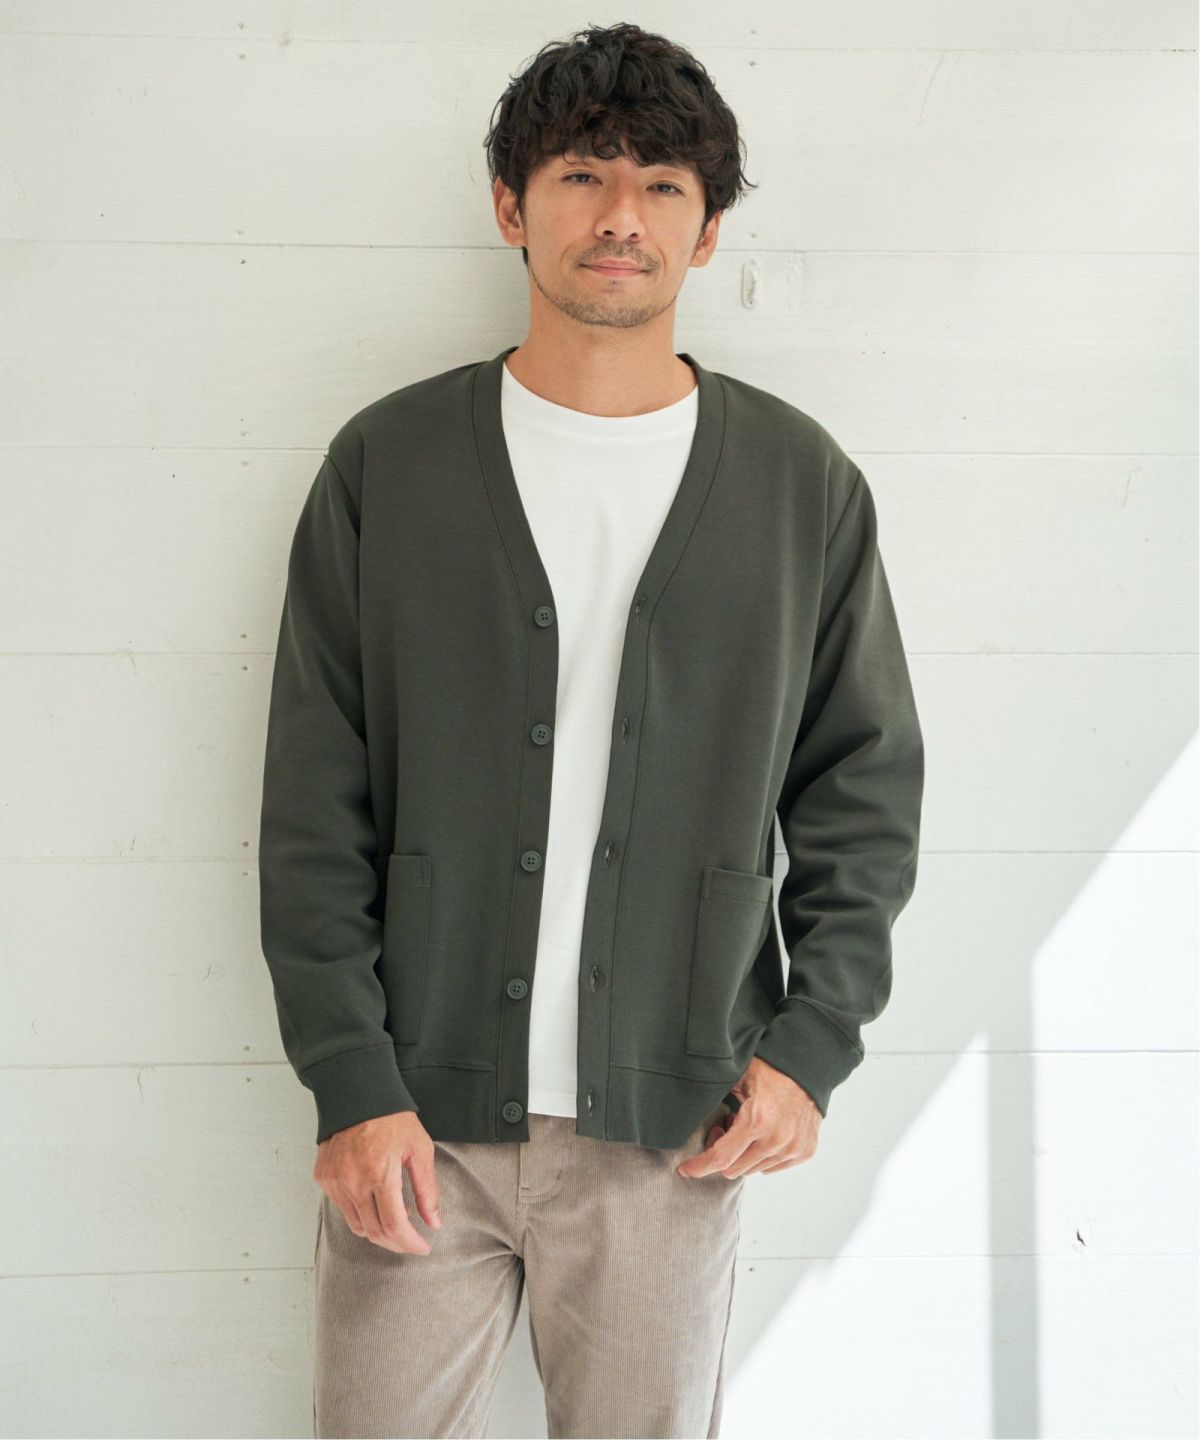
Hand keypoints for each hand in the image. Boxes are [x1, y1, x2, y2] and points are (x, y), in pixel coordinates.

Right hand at [313, 1110, 442, 1253]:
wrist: (358, 1094)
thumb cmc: (393, 1119)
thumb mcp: (419, 1149)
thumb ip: (427, 1189)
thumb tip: (434, 1223)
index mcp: (379, 1172)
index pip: (394, 1225)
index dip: (410, 1243)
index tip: (423, 1247)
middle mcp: (353, 1181)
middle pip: (374, 1232)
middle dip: (396, 1243)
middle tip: (412, 1241)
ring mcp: (335, 1181)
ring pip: (357, 1225)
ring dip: (378, 1231)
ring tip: (397, 1218)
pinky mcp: (324, 1178)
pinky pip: (344, 1209)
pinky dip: (362, 1214)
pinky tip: (377, 1202)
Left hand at [676, 1056, 820, 1179]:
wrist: (807, 1067)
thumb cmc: (769, 1068)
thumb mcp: (737, 1078)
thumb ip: (715, 1098)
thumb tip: (687, 1109)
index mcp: (757, 1120)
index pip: (721, 1157)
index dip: (699, 1166)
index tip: (684, 1170)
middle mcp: (777, 1139)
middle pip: (734, 1168)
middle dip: (722, 1153)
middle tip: (724, 1127)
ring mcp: (793, 1148)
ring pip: (753, 1170)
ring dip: (744, 1154)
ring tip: (746, 1127)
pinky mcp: (805, 1151)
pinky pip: (772, 1167)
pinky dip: (763, 1155)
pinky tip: (763, 1133)